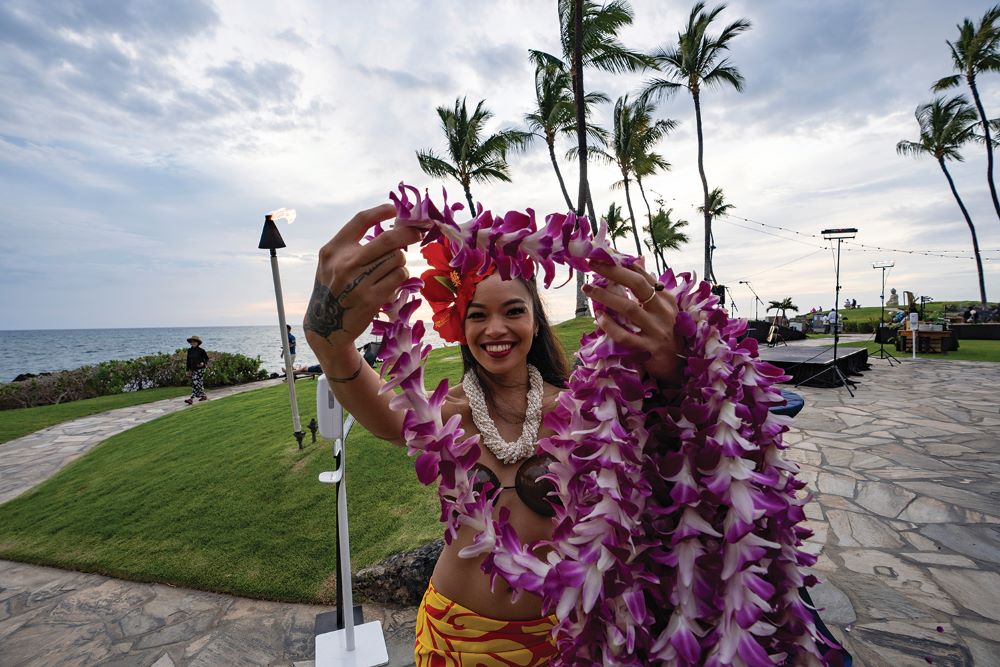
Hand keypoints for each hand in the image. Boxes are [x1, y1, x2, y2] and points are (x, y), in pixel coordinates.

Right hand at [304, 203, 421, 366]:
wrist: (327, 326)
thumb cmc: (335, 288)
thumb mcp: (331, 263)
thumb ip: (352, 246)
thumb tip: (391, 229)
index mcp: (333, 250)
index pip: (360, 221)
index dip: (380, 212)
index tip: (394, 209)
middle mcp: (344, 264)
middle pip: (388, 239)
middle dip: (408, 233)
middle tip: (418, 233)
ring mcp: (358, 282)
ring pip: (397, 258)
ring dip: (399, 261)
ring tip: (391, 268)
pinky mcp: (372, 298)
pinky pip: (399, 276)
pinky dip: (400, 276)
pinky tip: (391, 281)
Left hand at [584, 259, 682, 383]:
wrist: (677, 364)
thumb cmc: (665, 331)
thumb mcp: (660, 307)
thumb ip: (648, 285)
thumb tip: (636, 260)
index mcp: (665, 298)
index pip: (643, 275)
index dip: (622, 264)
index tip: (602, 255)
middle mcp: (663, 311)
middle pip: (637, 285)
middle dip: (613, 272)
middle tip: (592, 264)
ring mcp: (657, 330)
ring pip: (629, 308)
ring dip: (606, 296)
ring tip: (588, 288)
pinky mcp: (648, 348)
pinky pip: (625, 336)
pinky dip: (610, 326)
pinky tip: (598, 317)